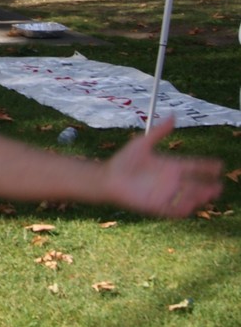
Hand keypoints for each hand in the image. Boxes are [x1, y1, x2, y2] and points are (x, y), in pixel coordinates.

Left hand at [103, 118, 221, 217]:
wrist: (107, 177)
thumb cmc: (123, 160)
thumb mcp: (142, 143)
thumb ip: (159, 132)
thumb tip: (174, 116)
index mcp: (170, 165)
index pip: (193, 166)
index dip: (206, 166)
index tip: (219, 164)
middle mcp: (171, 180)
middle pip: (195, 185)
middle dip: (208, 186)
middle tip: (219, 185)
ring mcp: (165, 193)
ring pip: (188, 197)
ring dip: (199, 197)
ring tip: (209, 193)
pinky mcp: (157, 205)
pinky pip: (174, 210)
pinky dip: (184, 208)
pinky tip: (190, 204)